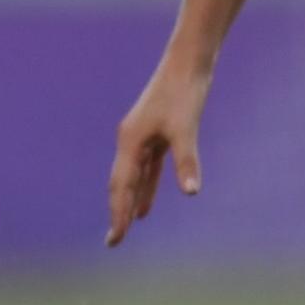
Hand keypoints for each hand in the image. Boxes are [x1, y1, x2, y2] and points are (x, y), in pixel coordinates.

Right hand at [107, 61, 212, 245]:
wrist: (187, 62)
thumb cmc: (184, 92)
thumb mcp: (186, 129)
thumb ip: (186, 161)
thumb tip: (191, 192)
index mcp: (130, 142)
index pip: (121, 187)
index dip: (118, 215)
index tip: (115, 240)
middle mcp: (130, 142)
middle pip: (119, 185)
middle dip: (117, 212)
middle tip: (113, 242)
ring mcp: (141, 138)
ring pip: (132, 178)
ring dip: (129, 202)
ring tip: (127, 226)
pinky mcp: (156, 134)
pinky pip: (147, 169)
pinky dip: (146, 187)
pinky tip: (147, 204)